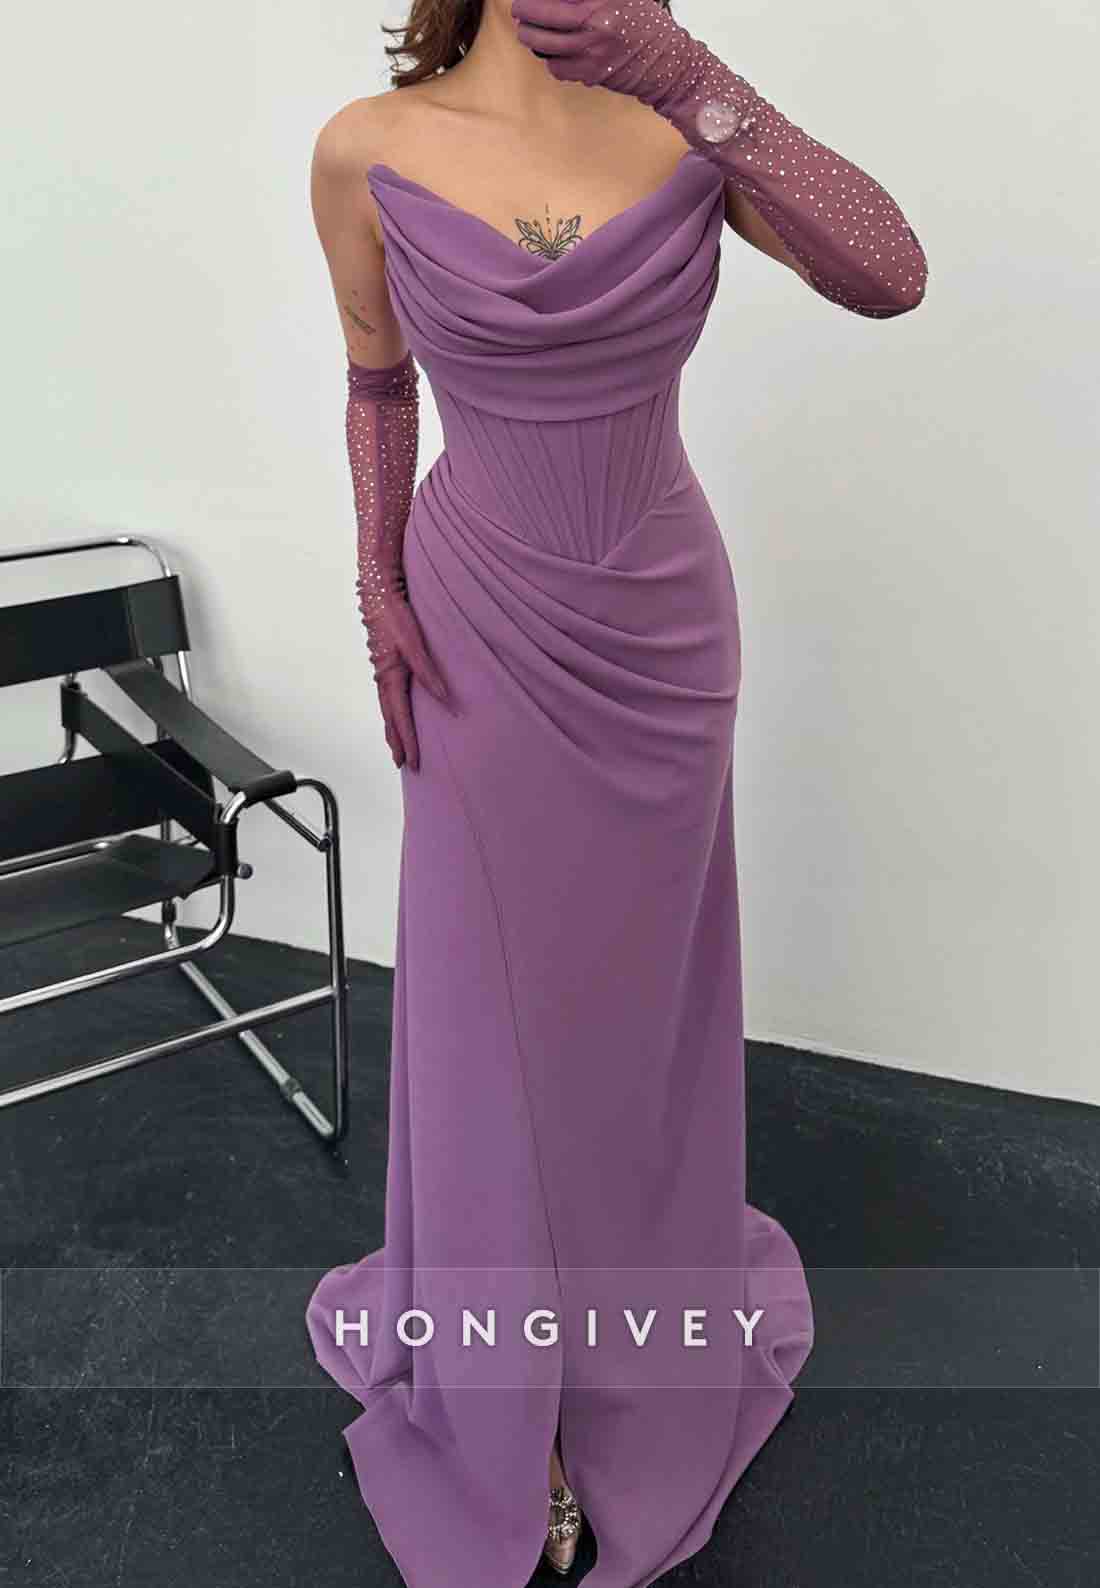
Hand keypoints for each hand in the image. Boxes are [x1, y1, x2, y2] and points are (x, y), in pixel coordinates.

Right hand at [370, 597, 450, 771]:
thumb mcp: (415, 643)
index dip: (408, 742)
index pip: (400, 719)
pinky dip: (391, 712)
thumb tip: (446, 699)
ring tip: (397, 746)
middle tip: (403, 763)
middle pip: (390, 719)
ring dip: (392, 729)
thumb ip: (429, 672)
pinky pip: (387, 696)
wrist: (377, 591)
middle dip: (397, 742)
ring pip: (386, 709)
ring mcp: (381, 671)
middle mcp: (383, 678)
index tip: (414, 762)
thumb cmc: (395, 615)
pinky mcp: (384, 663)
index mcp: (390, 677)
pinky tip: (395, 712)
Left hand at [511, 0, 692, 110]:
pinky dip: (550, 60)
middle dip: (525, 11)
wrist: (669, 63)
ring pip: (544, 43)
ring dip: (530, 37)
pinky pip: (557, 67)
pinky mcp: (591, 73)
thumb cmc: (645, 24)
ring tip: (528, 32)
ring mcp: (592, 49)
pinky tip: (554, 53)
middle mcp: (596, 20)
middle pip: (542, 14)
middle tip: (520, 10)